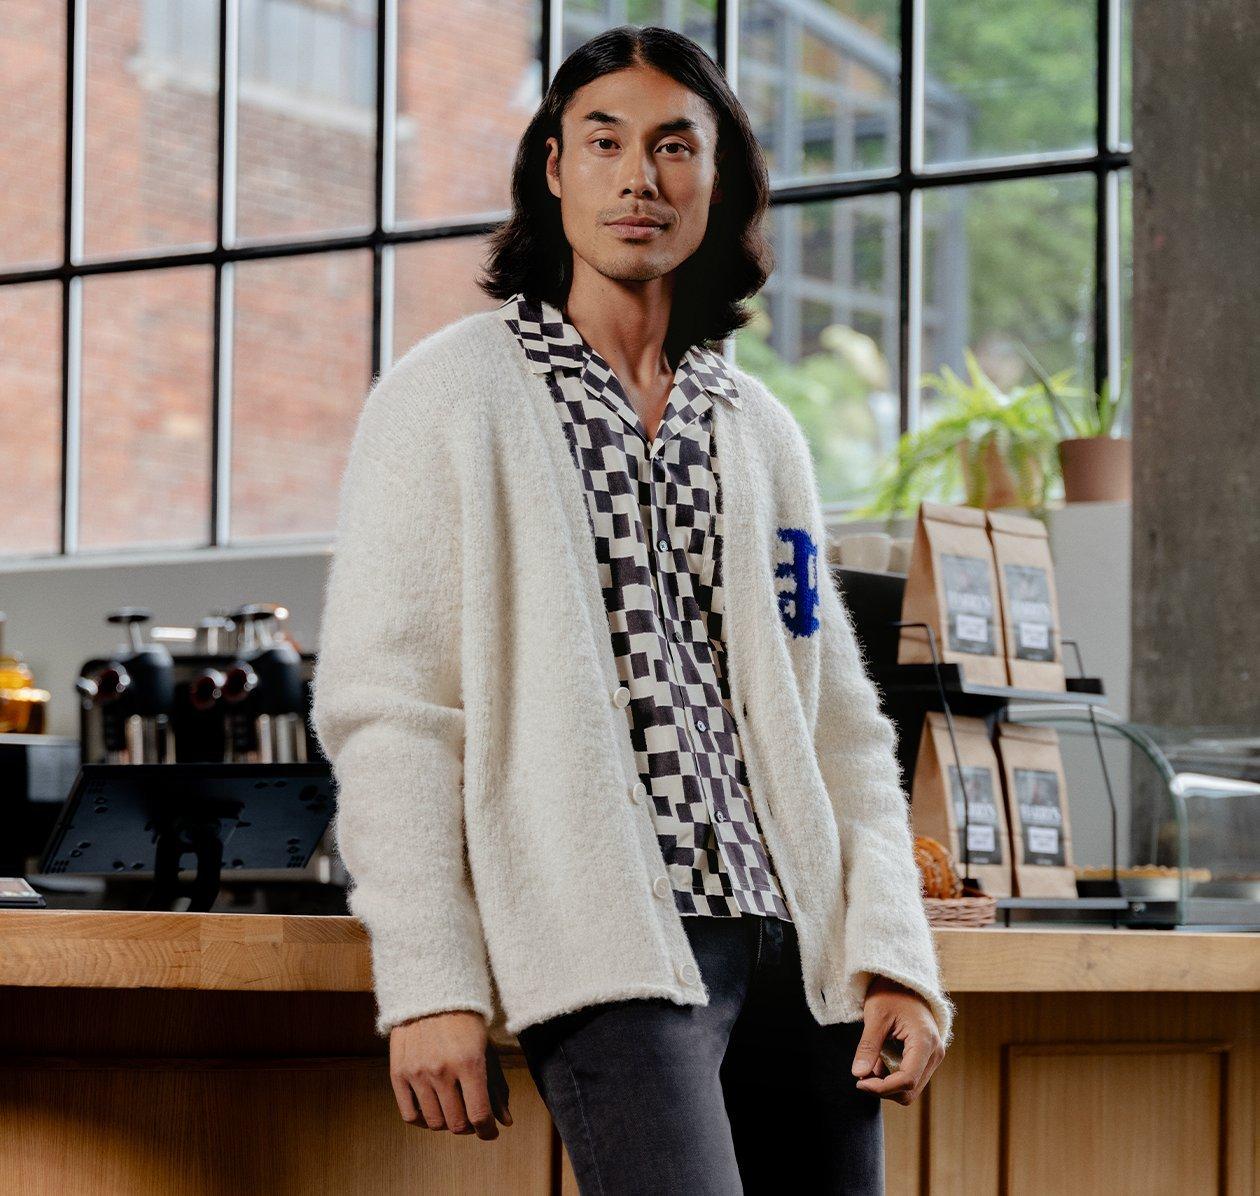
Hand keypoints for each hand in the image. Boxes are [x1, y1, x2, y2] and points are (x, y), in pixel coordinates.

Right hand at [389, 1009, 512, 1137]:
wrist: (431, 993)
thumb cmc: (466, 1021)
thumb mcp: (487, 1049)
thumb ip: (497, 1086)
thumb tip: (506, 1121)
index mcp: (470, 1063)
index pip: (479, 1116)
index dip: (487, 1130)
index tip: (490, 1131)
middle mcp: (442, 1070)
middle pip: (457, 1124)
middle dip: (469, 1126)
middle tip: (472, 1116)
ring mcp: (418, 1073)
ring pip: (434, 1123)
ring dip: (447, 1122)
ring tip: (453, 1109)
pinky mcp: (399, 1073)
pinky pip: (410, 1115)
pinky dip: (423, 1119)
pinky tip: (433, 1108)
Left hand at [850, 975, 944, 1105]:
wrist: (904, 982)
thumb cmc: (890, 993)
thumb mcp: (875, 1016)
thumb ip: (868, 1046)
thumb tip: (858, 1075)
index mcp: (925, 1041)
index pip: (907, 1080)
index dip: (882, 1088)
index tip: (859, 1082)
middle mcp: (935, 1053)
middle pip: (910, 1090)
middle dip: (883, 1089)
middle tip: (860, 1077)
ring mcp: (933, 1056)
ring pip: (911, 1088)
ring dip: (887, 1085)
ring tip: (869, 1066)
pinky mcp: (927, 1057)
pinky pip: (911, 1078)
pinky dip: (892, 1078)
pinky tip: (878, 1063)